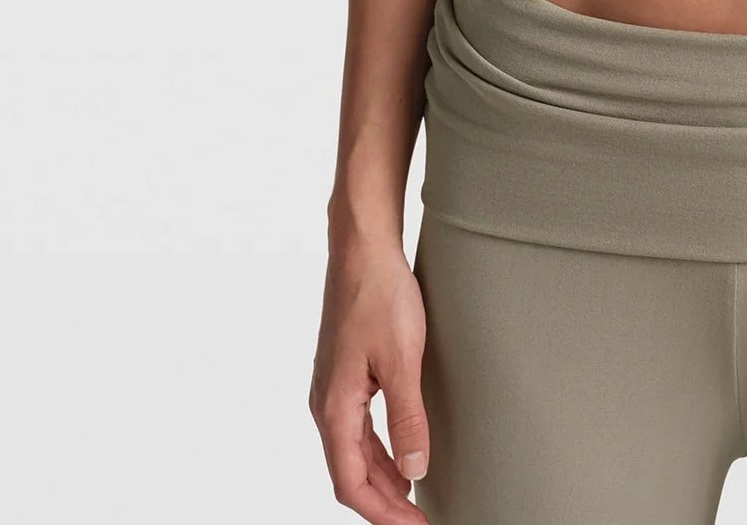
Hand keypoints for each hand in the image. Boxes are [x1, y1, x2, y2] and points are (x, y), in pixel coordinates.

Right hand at [310, 232, 430, 522]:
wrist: (363, 248)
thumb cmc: (379, 295)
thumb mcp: (402, 360)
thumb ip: (407, 418)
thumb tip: (416, 470)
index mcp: (334, 408)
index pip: (351, 484)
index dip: (383, 513)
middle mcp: (327, 403)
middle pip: (350, 474)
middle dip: (384, 503)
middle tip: (419, 520)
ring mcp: (334, 388)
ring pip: (354, 452)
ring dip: (383, 479)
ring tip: (414, 499)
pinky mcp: (346, 373)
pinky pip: (358, 428)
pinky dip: (379, 451)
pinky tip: (401, 453)